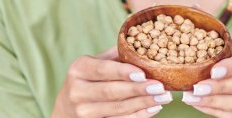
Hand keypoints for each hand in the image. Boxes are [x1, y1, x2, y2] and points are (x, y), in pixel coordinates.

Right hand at [52, 47, 171, 117]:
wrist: (67, 107)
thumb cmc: (88, 79)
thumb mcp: (95, 63)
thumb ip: (115, 56)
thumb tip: (143, 45)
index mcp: (79, 69)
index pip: (103, 70)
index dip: (123, 72)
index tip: (143, 74)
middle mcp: (77, 91)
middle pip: (111, 91)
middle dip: (139, 90)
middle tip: (160, 87)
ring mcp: (84, 111)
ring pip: (118, 108)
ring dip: (144, 103)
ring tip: (164, 97)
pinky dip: (139, 115)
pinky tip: (154, 108)